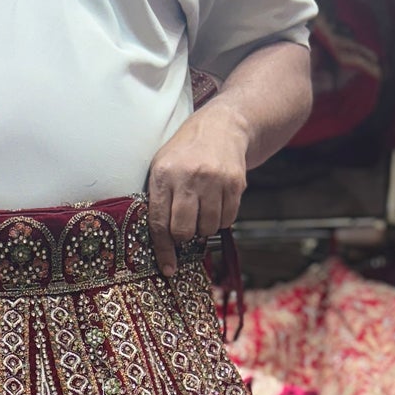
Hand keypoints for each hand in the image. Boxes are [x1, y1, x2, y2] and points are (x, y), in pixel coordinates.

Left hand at [147, 99, 249, 278]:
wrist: (223, 125)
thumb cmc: (186, 152)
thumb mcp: (162, 165)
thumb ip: (158, 199)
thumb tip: (160, 243)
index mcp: (164, 174)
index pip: (160, 222)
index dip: (164, 250)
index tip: (168, 268)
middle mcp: (189, 177)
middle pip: (185, 231)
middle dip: (185, 235)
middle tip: (186, 224)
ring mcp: (214, 180)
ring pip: (208, 229)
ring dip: (205, 226)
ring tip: (202, 207)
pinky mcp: (235, 184)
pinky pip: (228, 220)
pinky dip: (222, 218)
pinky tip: (217, 201)